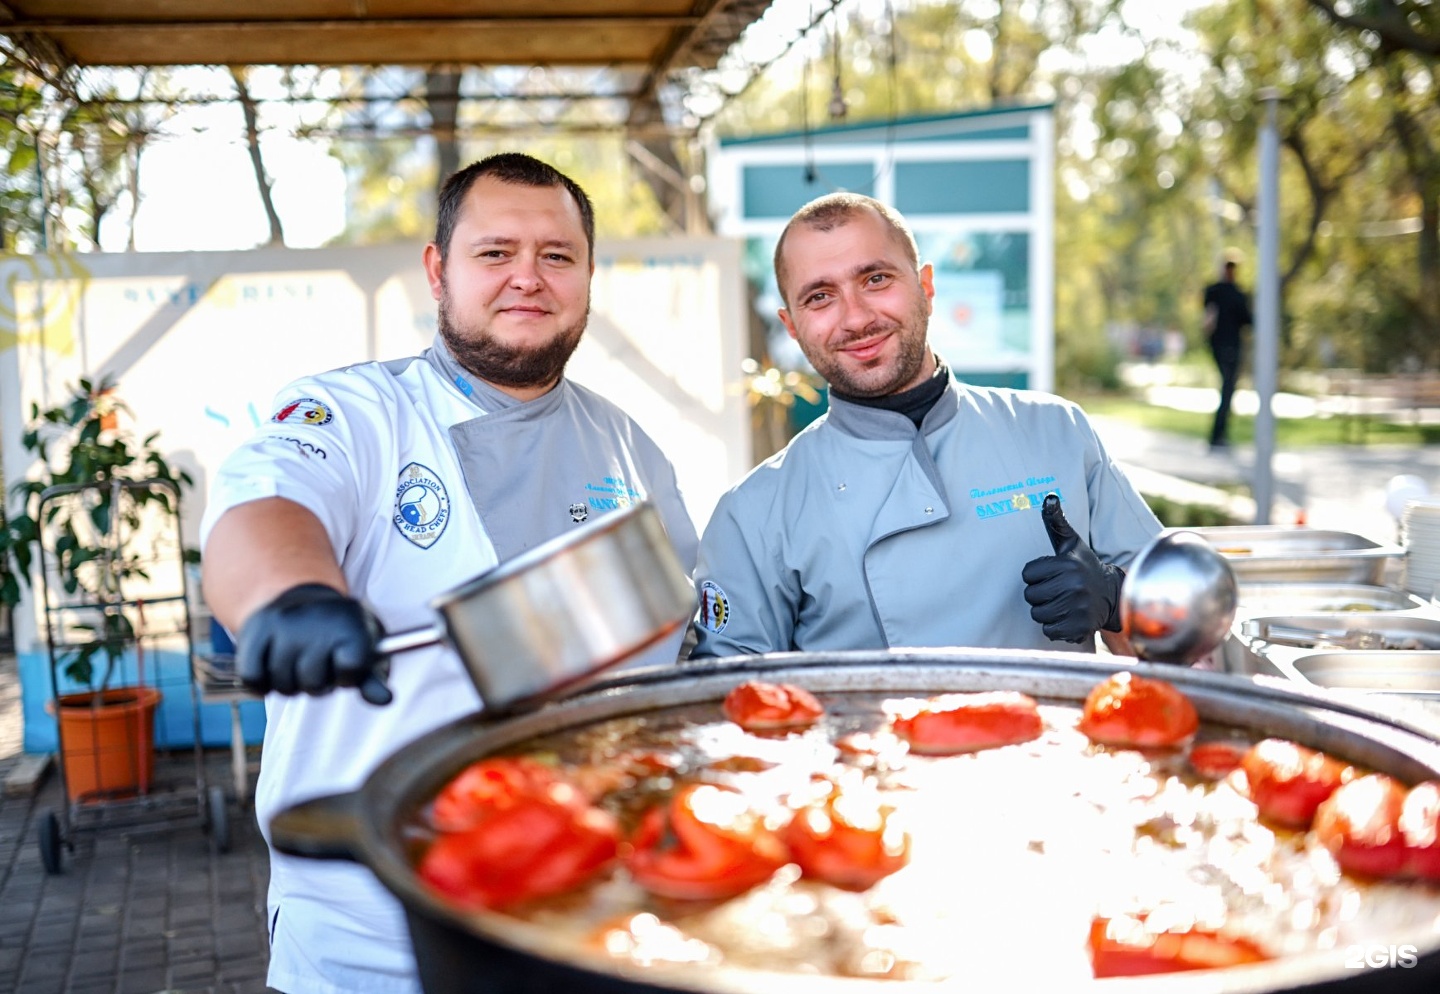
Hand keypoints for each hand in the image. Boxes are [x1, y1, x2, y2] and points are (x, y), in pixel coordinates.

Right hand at [236, 583, 391, 704]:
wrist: (297, 595)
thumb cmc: (336, 634)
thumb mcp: (361, 649)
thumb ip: (371, 678)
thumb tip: (386, 700)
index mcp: (350, 624)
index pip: (351, 669)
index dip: (347, 677)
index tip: (345, 666)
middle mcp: (317, 621)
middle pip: (315, 685)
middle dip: (317, 683)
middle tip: (317, 664)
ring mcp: (284, 625)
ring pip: (284, 686)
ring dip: (290, 684)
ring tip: (297, 662)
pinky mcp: (256, 631)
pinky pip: (253, 679)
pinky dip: (261, 684)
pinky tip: (271, 666)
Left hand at [1021, 494, 1123, 643]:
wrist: (1112, 595)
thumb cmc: (1084, 566)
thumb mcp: (1071, 543)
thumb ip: (1056, 522)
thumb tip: (1049, 497)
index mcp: (1067, 564)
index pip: (1027, 574)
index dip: (1036, 575)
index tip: (1054, 574)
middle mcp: (1074, 586)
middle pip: (1030, 596)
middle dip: (1040, 594)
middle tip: (1059, 589)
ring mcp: (1078, 608)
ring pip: (1037, 614)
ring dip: (1046, 611)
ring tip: (1063, 602)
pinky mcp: (1079, 628)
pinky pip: (1048, 631)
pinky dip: (1055, 627)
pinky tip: (1068, 616)